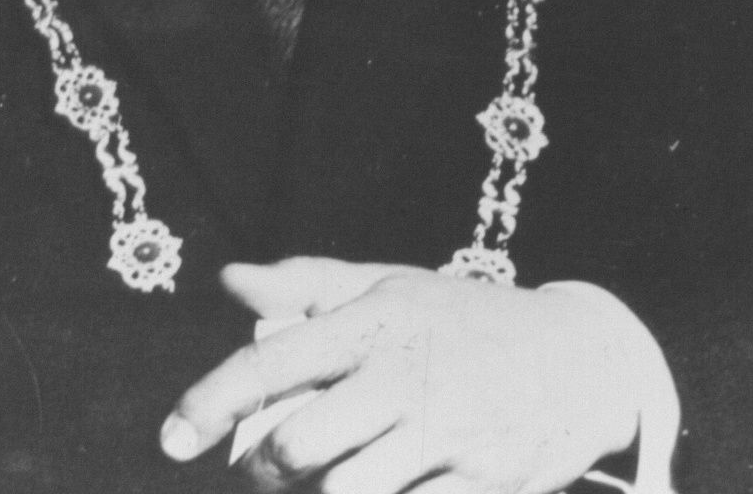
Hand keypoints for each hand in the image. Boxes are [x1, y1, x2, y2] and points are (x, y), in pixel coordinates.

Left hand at [160, 257, 640, 492]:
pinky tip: (393, 484)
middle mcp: (405, 373)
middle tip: (277, 464)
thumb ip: (309, 284)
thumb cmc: (463, 321)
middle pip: (300, 445)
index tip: (170, 439)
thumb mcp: (391, 287)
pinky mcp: (483, 485)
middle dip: (271, 468)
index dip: (211, 402)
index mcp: (375, 319)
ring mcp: (446, 432)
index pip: (273, 360)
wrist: (581, 358)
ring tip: (331, 477)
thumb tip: (231, 280)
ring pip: (346, 493)